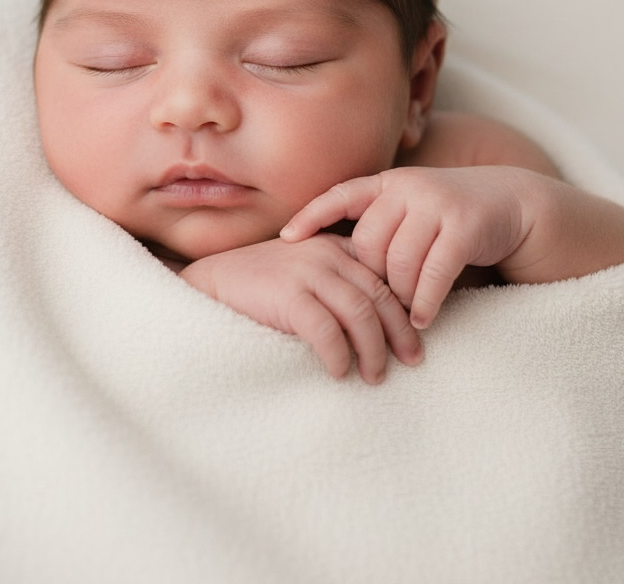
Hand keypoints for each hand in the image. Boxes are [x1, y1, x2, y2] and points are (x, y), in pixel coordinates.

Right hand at [180, 235, 422, 383]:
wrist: (209, 284)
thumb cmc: (259, 288)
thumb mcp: (303, 274)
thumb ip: (335, 285)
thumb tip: (376, 326)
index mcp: (333, 247)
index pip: (382, 277)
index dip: (403, 310)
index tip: (415, 339)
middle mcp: (325, 254)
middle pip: (379, 295)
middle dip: (399, 333)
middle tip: (412, 361)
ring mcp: (306, 272)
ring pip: (360, 313)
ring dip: (373, 350)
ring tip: (374, 376)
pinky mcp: (287, 295)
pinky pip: (327, 330)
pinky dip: (339, 355)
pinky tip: (340, 372)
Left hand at [281, 167, 532, 329]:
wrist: (512, 203)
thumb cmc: (449, 217)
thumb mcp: (411, 209)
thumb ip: (379, 224)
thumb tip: (330, 263)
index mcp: (389, 183)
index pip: (341, 194)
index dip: (312, 215)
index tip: (286, 239)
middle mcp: (409, 188)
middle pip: (368, 243)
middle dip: (371, 278)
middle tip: (379, 302)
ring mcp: (437, 204)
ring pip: (399, 262)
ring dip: (399, 297)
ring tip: (403, 315)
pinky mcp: (465, 226)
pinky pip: (434, 273)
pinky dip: (425, 302)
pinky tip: (423, 321)